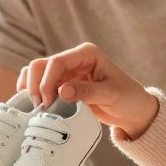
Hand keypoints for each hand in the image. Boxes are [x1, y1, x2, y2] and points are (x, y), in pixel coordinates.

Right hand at [17, 42, 158, 137]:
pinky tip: (34, 106)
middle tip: (40, 106)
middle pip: (41, 65)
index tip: (48, 102)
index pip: (57, 62)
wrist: (133, 111)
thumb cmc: (128, 98)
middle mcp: (74, 60)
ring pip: (37, 73)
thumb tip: (61, 91)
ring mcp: (66, 73)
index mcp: (86, 54)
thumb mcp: (111, 95)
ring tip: (37, 107)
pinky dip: (33, 93)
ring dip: (31, 88)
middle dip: (36, 84)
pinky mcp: (62, 86)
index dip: (47, 81)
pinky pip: (40, 85)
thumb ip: (87, 92)